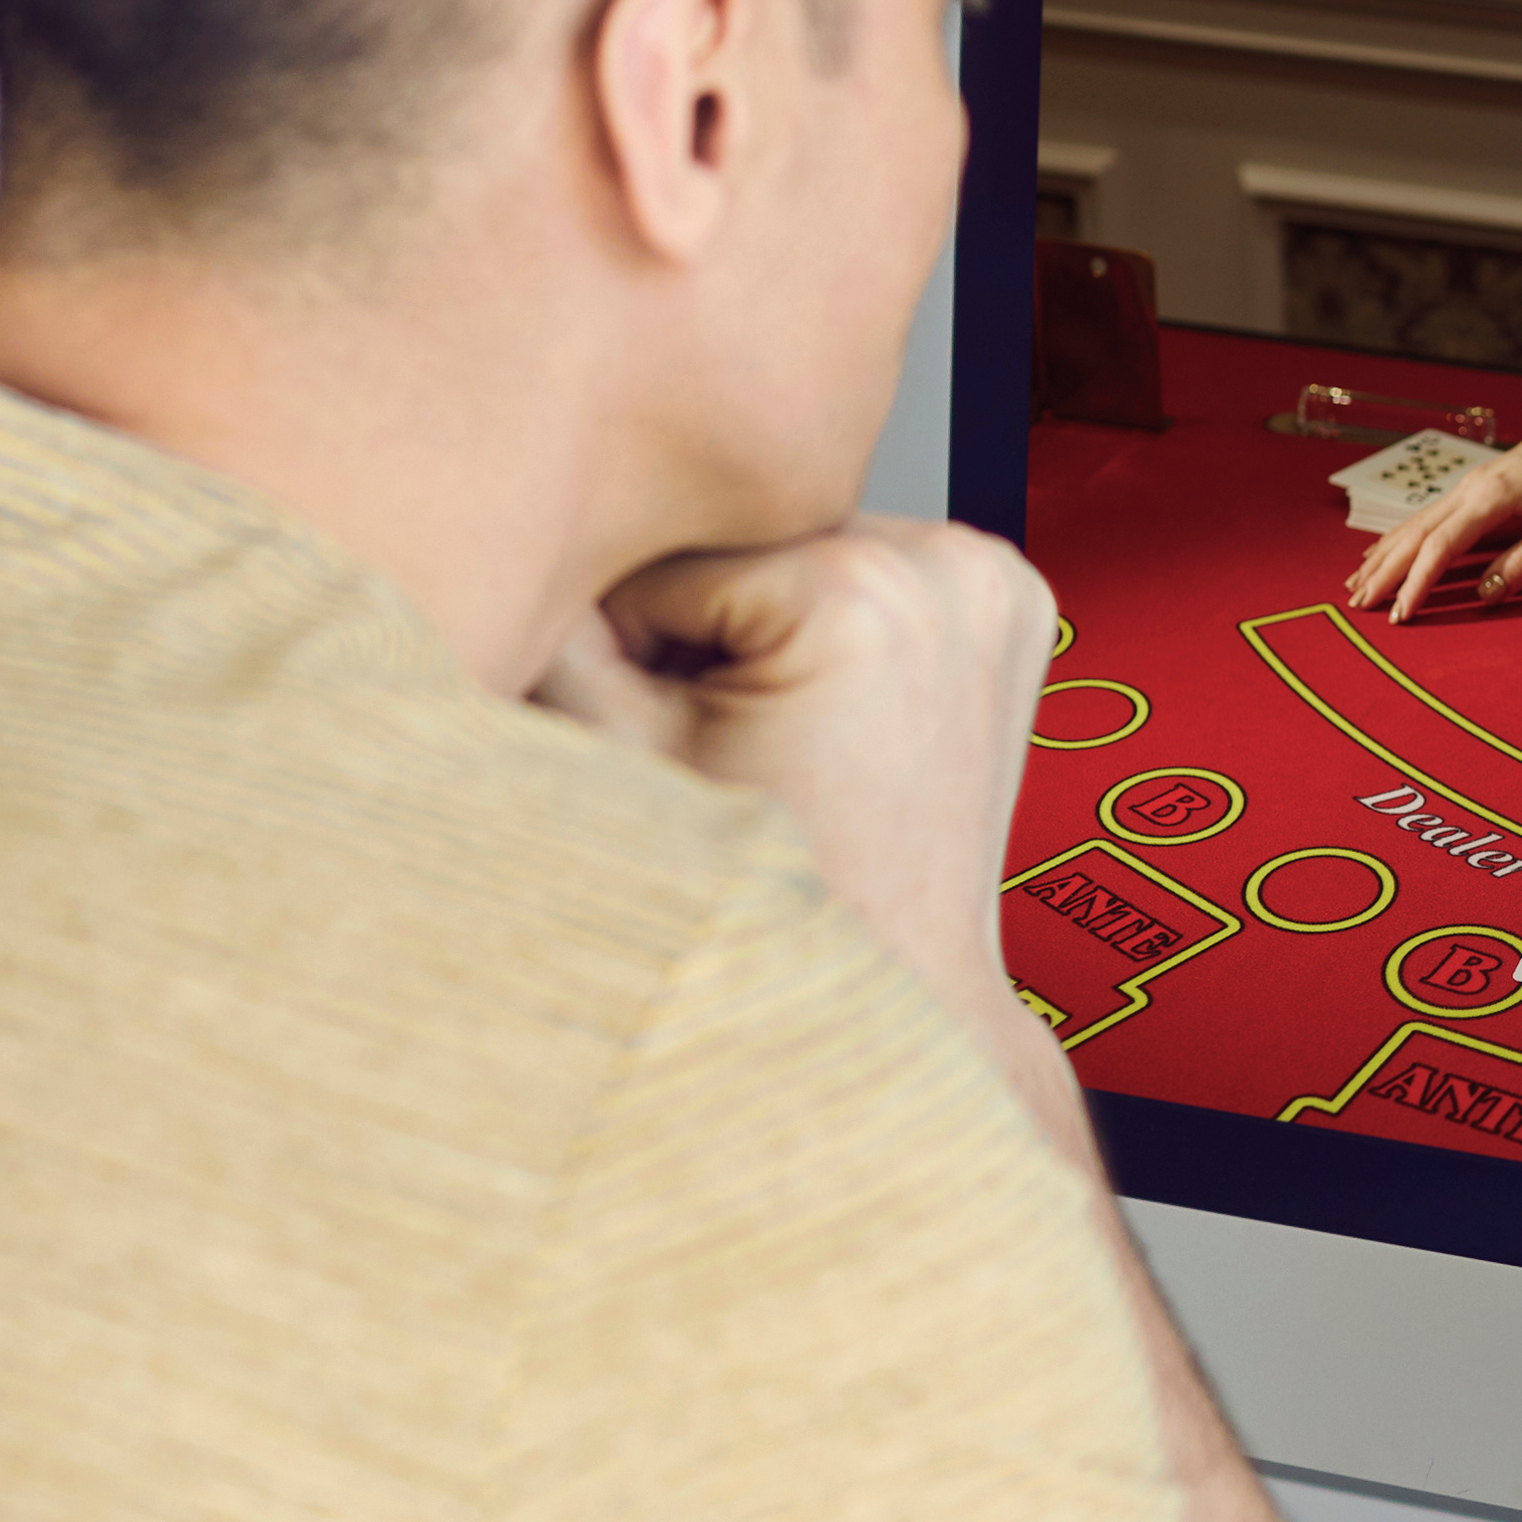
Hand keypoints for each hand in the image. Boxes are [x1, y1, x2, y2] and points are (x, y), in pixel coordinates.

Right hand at [549, 515, 1060, 1003]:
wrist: (890, 976)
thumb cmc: (777, 896)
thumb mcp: (623, 752)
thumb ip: (553, 631)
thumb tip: (512, 545)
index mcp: (863, 587)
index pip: (675, 557)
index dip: (630, 642)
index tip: (652, 725)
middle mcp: (952, 567)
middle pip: (753, 546)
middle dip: (706, 627)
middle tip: (713, 738)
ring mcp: (994, 581)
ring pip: (807, 555)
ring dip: (766, 621)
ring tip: (768, 733)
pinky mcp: (1010, 602)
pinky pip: (876, 578)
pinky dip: (833, 630)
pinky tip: (822, 713)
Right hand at [1337, 407, 1521, 618]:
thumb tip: (1487, 592)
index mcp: (1493, 497)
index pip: (1441, 546)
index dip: (1417, 582)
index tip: (1401, 614)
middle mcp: (1470, 489)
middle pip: (1415, 535)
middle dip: (1385, 573)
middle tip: (1359, 606)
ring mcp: (1466, 487)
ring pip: (1413, 524)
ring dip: (1383, 557)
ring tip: (1356, 586)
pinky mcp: (1470, 489)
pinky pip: (1424, 517)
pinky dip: (1396, 539)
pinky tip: (1378, 553)